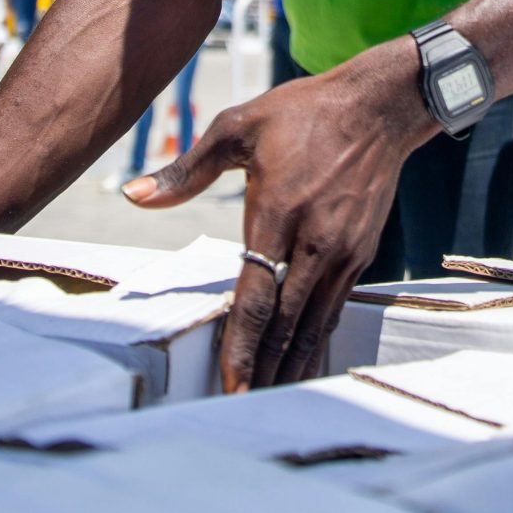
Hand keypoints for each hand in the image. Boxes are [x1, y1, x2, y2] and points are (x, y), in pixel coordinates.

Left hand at [124, 41, 432, 390]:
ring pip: (313, 322)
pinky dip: (317, 339)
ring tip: (271, 397)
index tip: (229, 381)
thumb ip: (186, 169)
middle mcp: (315, 240)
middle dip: (263, 368)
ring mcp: (344, 251)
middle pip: (285, 322)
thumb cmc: (304, 113)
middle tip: (243, 406)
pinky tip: (303, 360)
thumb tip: (133, 196)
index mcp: (278, 212)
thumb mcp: (238, 127)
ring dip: (291, 363)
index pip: (255, 295)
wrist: (379, 106)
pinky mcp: (362, 253)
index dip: (240, 344)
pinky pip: (334, 308)